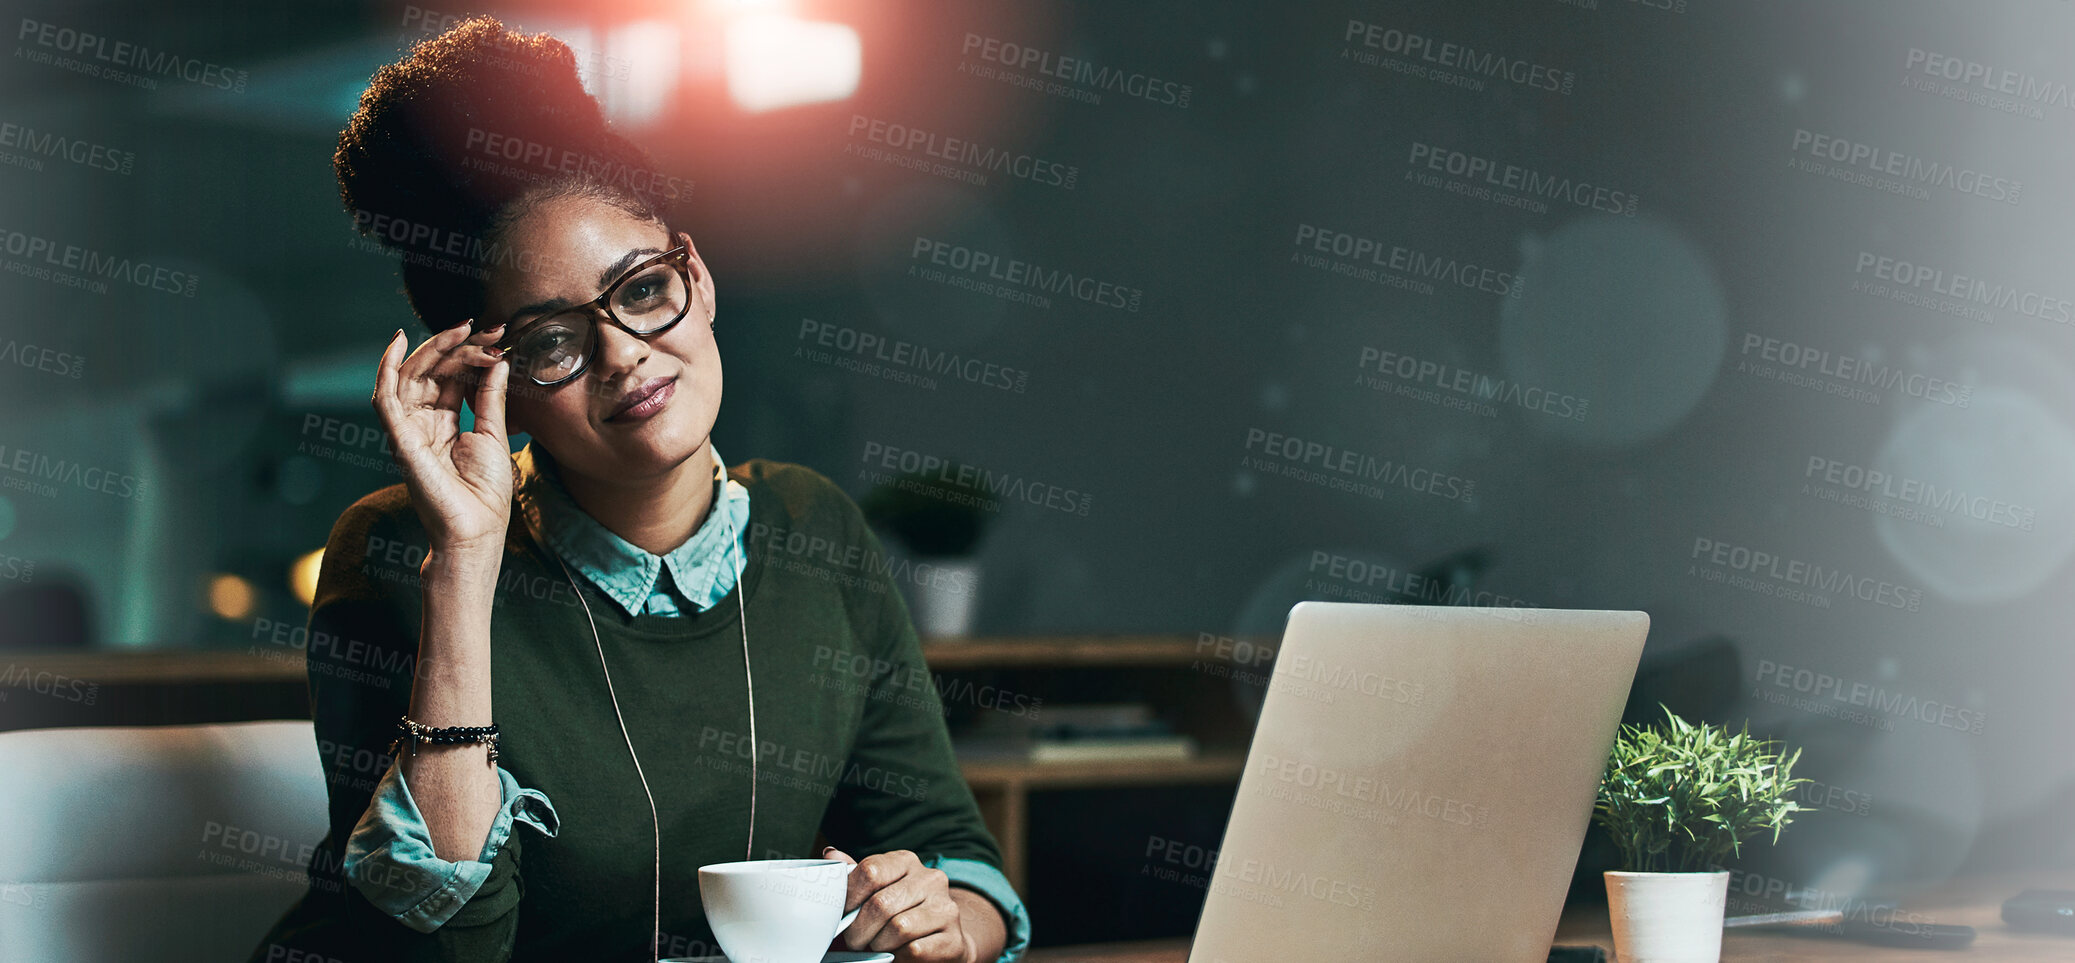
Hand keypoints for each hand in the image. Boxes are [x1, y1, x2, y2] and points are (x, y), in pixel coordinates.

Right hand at [371, 322, 512, 555]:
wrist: (476, 530)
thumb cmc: (485, 493)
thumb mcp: (494, 434)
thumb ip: (491, 397)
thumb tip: (498, 360)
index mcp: (444, 422)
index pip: (451, 376)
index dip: (471, 353)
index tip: (498, 336)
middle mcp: (422, 422)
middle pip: (430, 371)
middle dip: (456, 346)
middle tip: (486, 328)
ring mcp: (407, 429)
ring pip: (410, 376)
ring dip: (434, 349)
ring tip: (460, 330)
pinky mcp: (398, 438)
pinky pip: (384, 397)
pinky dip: (385, 368)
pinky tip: (397, 342)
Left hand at [825, 847, 975, 962]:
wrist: (943, 939)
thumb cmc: (902, 913)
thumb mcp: (879, 890)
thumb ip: (856, 875)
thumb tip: (830, 854)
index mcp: (906, 862)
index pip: (871, 870)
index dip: (848, 897)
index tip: (841, 915)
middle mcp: (930, 879)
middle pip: (881, 904)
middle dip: (859, 930)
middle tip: (853, 941)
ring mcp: (945, 908)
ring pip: (898, 928)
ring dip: (879, 944)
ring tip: (876, 946)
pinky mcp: (953, 939)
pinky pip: (914, 949)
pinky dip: (899, 957)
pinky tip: (898, 954)